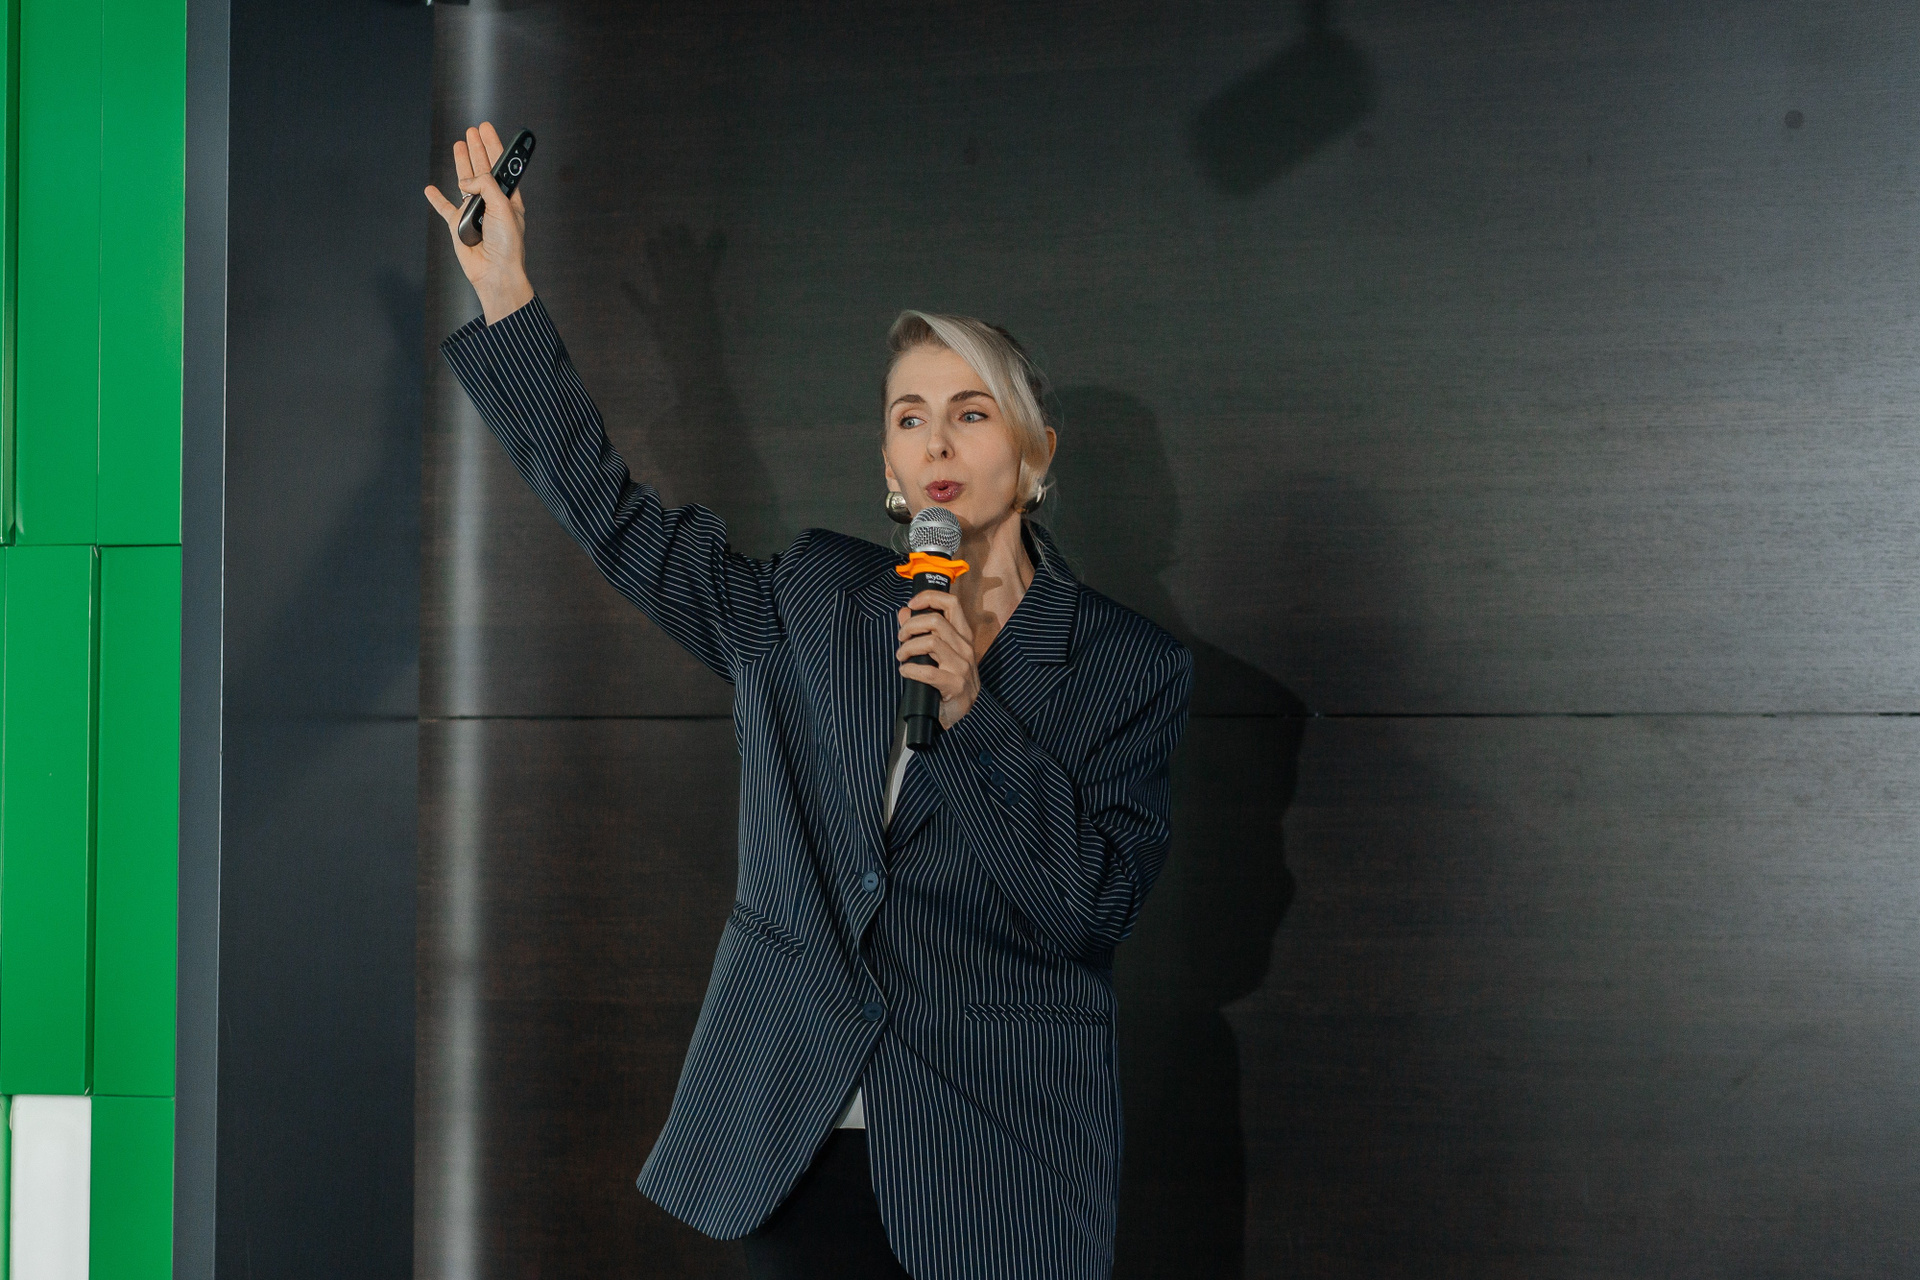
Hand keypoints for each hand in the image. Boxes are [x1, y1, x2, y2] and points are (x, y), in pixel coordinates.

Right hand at [423, 122, 533, 323]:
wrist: (494, 272)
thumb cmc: (507, 245)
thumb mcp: (503, 207)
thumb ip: (486, 186)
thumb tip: (466, 180)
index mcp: (508, 198)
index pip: (501, 166)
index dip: (494, 146)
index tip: (487, 129)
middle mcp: (491, 203)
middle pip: (482, 169)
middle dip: (478, 149)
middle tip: (472, 130)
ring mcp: (473, 212)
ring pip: (464, 182)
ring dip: (461, 163)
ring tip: (459, 144)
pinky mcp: (458, 225)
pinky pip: (444, 208)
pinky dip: (437, 199)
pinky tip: (430, 189)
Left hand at [897, 592, 980, 728]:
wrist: (961, 713)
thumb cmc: (948, 679)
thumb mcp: (938, 652)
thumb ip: (920, 630)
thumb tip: (904, 611)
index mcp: (962, 635)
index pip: (951, 603)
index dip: (929, 597)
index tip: (912, 604)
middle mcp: (964, 647)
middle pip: (935, 620)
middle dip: (910, 626)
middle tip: (901, 638)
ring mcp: (961, 665)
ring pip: (930, 642)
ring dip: (907, 648)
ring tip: (901, 656)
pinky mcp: (954, 684)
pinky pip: (926, 671)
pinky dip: (909, 670)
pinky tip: (905, 672)